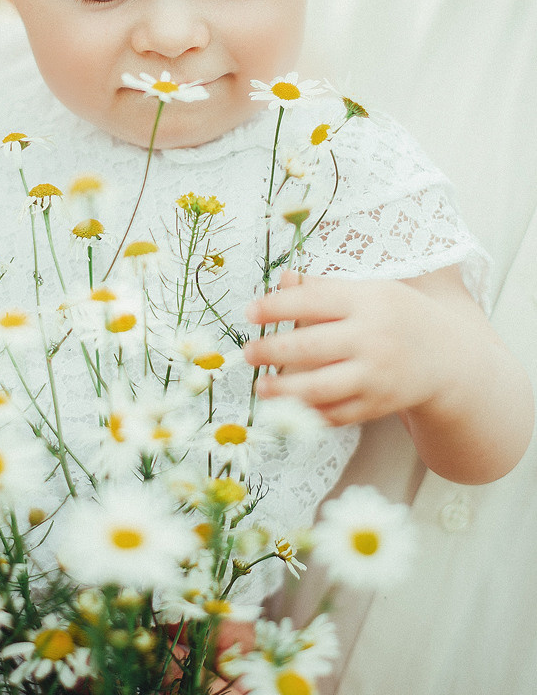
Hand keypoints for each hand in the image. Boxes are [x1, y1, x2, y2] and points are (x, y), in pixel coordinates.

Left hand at [244, 265, 533, 482]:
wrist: (448, 356)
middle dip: (271, 350)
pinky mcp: (378, 406)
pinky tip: (288, 408)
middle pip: (310, 346)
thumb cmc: (396, 315)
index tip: (249, 313)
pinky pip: (335, 414)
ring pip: (319, 388)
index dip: (275, 306)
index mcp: (367, 301)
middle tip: (247, 353)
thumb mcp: (368, 290)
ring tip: (261, 388)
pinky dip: (308, 414)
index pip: (311, 301)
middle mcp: (372, 338)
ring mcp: (376, 376)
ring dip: (283, 390)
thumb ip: (324, 288)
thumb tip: (281, 280)